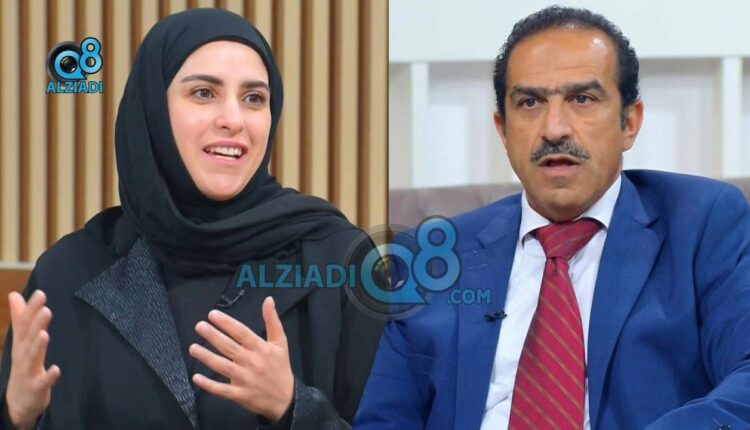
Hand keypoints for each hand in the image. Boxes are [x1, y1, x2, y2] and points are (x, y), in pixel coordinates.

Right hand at [5, 291, 60, 429]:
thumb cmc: (23, 367)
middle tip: (45, 309)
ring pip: (32, 358)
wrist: (18, 403)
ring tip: (45, 333)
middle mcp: (23, 356)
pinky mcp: (36, 388)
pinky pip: (42, 382)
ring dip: (38, 346)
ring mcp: (28, 373)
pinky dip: (49, 376)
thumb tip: (14, 294)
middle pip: (28, 339)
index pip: (25, 324)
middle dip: (36, 324)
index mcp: (22, 344)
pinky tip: (56, 369)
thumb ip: (21, 319)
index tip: (40, 293)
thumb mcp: (21, 342)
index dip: (32, 310)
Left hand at [190, 296, 293, 422]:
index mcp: (260, 348)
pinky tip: (196, 377)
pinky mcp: (239, 394)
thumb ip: (272, 321)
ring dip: (206, 357)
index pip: (241, 332)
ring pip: (222, 366)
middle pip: (228, 346)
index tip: (212, 315)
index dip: (226, 323)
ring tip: (193, 348)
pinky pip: (221, 389)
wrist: (286, 398)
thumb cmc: (280, 367)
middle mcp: (250, 361)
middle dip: (213, 336)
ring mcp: (244, 379)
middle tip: (199, 326)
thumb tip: (268, 300)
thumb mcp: (280, 342)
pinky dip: (208, 385)